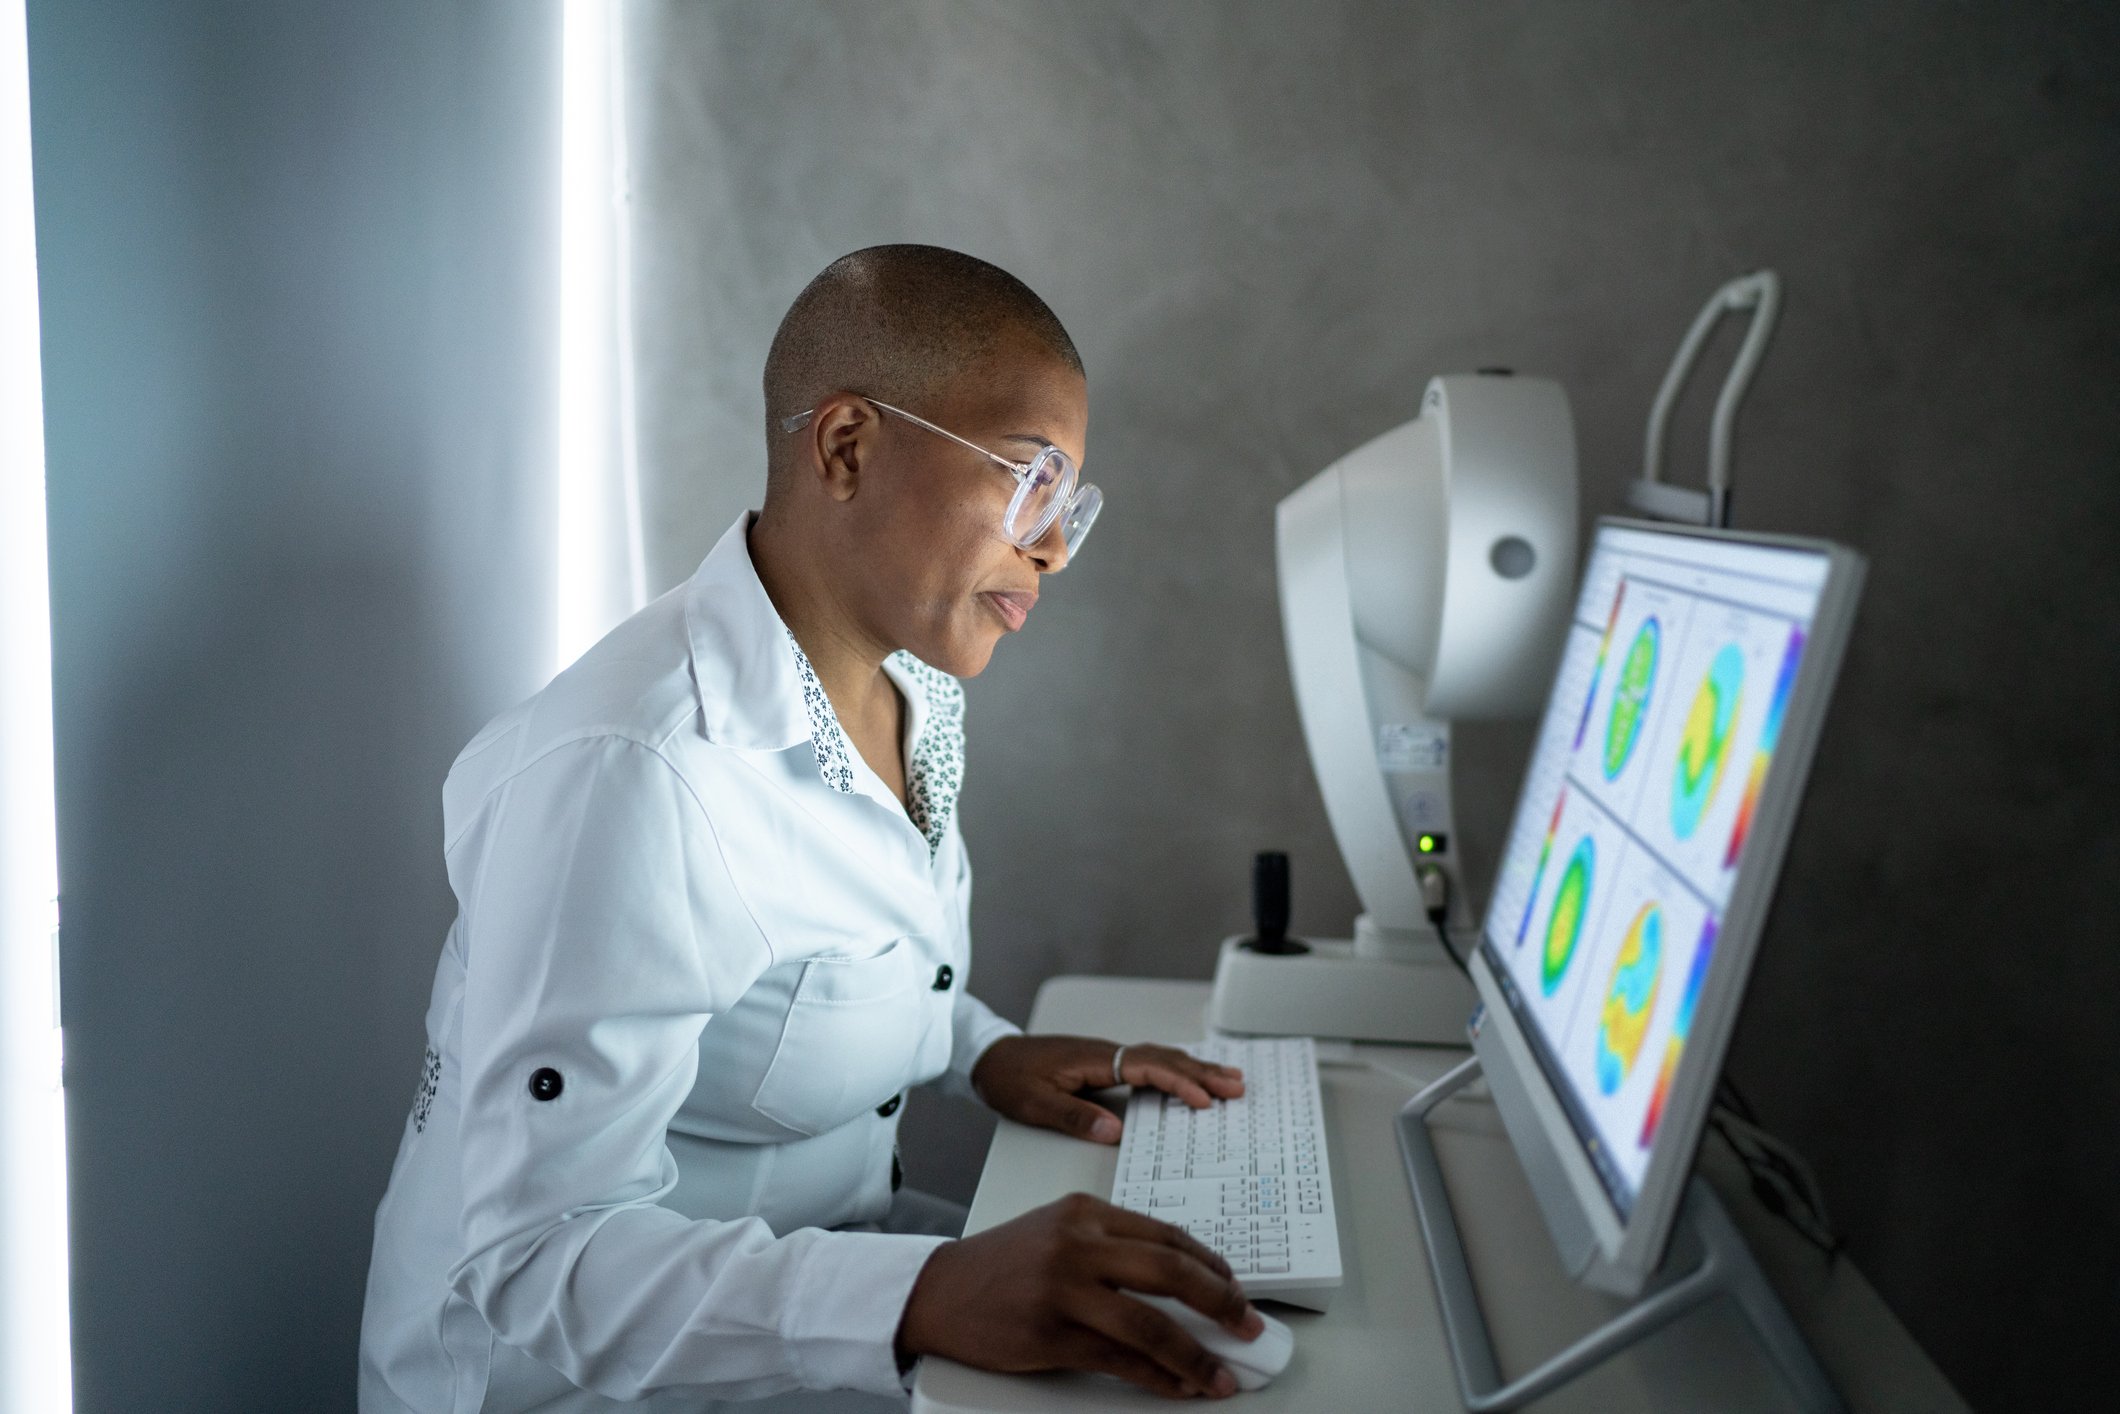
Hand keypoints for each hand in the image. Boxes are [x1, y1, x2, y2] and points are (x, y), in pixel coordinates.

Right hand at [896, 1192, 1263, 1397]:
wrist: (938, 1291)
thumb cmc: (1001, 1264)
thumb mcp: (1058, 1233)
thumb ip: (1112, 1248)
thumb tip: (1182, 1284)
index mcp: (1087, 1211)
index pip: (1168, 1235)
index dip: (1212, 1266)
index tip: (1237, 1290)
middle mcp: (1078, 1243)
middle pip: (1170, 1271)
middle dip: (1221, 1302)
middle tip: (1250, 1326)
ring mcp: (1064, 1289)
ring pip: (1150, 1323)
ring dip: (1195, 1355)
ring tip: (1221, 1375)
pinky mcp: (1051, 1334)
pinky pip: (1119, 1360)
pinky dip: (1157, 1378)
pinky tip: (1178, 1387)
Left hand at [970, 1035, 1244, 1143]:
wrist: (988, 1057)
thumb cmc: (1008, 1078)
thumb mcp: (1034, 1104)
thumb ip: (1074, 1116)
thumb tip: (1115, 1130)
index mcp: (1094, 1060)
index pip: (1147, 1067)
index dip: (1178, 1083)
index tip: (1204, 1100)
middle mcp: (1106, 1053)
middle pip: (1164, 1058)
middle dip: (1202, 1072)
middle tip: (1236, 1087)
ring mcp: (1107, 1056)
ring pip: (1160, 1058)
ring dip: (1194, 1068)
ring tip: (1228, 1079)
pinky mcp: (1104, 1063)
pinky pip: (1150, 1063)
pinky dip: (1176, 1069)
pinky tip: (1189, 1076)